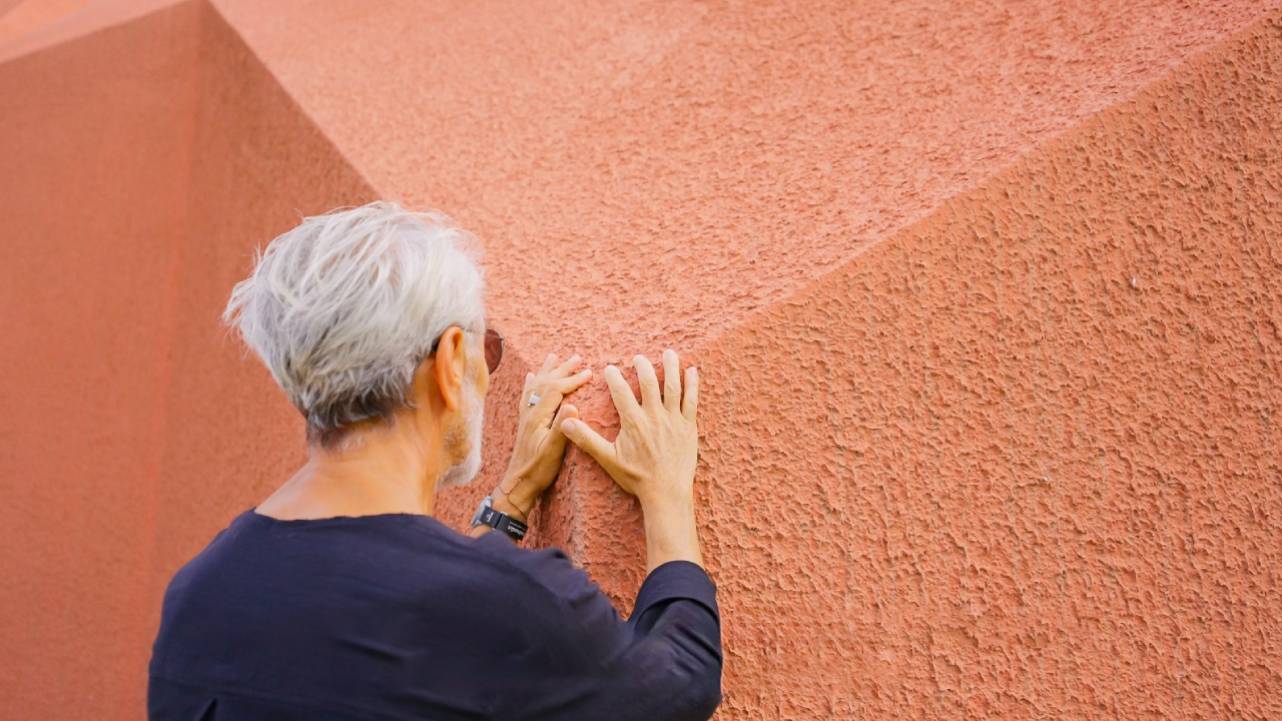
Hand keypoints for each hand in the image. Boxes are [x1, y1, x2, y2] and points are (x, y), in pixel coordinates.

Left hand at [498, 352, 591, 514]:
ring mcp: (526, 416)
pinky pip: (527, 396)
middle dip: (562, 369)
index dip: (573, 379)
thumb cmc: (538, 470)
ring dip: (548, 370)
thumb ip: (562, 428)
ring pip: (536, 386)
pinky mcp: (525, 422)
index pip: (556, 389)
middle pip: (546, 383)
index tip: (589, 372)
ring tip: (554, 357)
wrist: (518, 484)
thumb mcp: (553, 451)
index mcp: (538, 416)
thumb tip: (573, 405)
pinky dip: (531, 383)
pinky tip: (530, 377)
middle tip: (577, 358)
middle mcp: (529, 412)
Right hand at [559, 348, 698, 507]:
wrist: (666, 493)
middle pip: (649, 383)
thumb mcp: (608, 459)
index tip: (610, 368)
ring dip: (671, 368)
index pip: (621, 392)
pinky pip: (691, 401)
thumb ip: (586, 439)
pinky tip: (692, 371)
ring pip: (673, 387)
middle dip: (643, 366)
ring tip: (668, 353)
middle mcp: (654, 416)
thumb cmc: (636, 478)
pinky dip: (692, 385)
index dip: (614, 378)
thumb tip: (565, 423)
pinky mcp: (688, 427)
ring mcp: (673, 420)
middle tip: (638, 357)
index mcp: (633, 422)